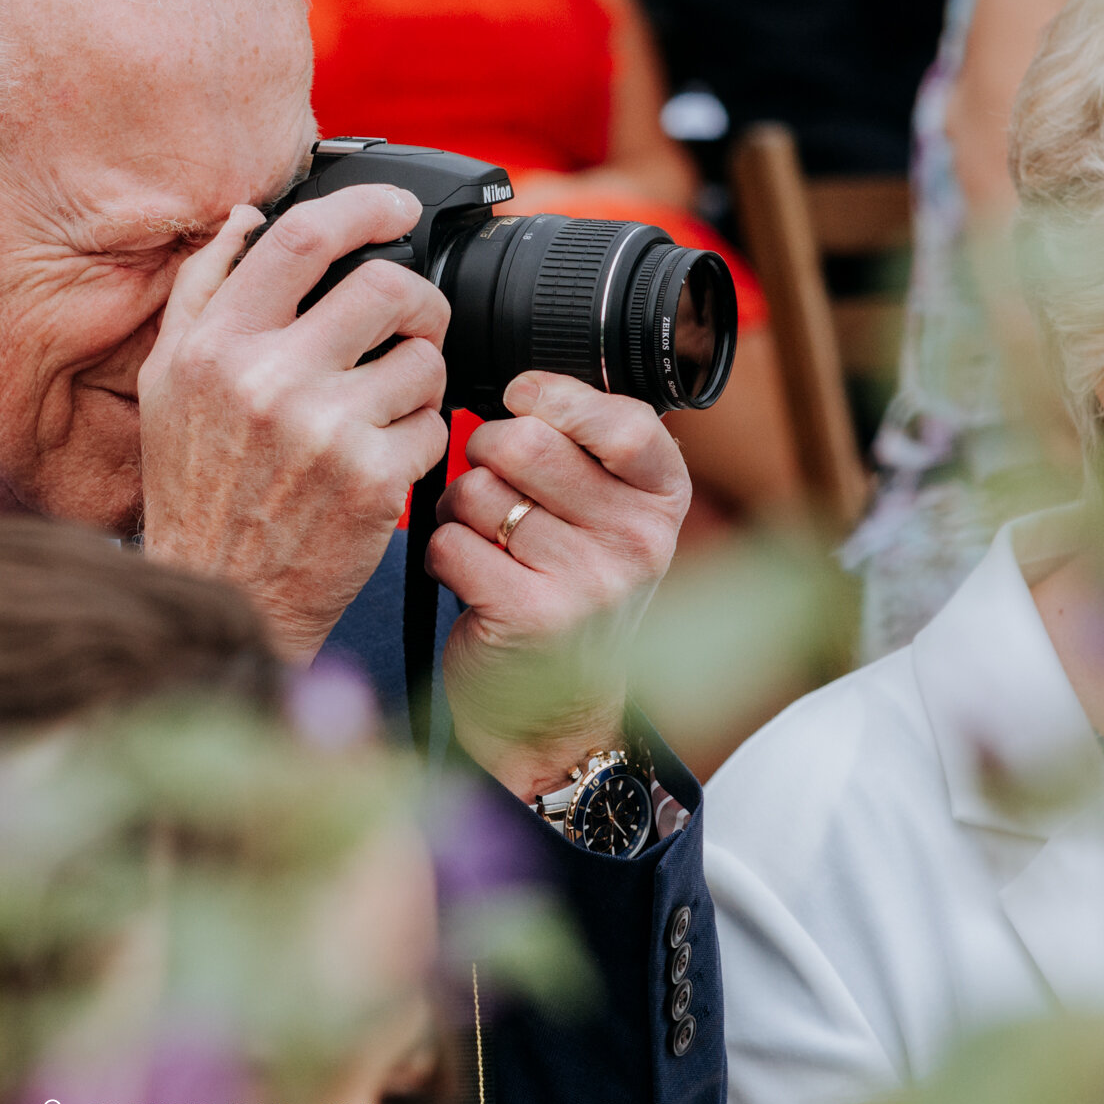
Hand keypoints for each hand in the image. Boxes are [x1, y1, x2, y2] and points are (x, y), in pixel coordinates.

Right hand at [139, 186, 450, 659]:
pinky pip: (435, 427)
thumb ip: (202, 291)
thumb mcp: (167, 381)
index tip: (395, 209)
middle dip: (418, 299)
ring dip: (421, 375)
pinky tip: (384, 458)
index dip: (365, 207)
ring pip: (424, 359)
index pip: (302, 238)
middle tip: (413, 320)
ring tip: (388, 405)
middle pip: (387, 287)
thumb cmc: (193, 488)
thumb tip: (247, 216)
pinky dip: (422, 438)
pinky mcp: (373, 483)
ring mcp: (325, 433)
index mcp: (215, 346)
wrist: (218, 594)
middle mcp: (267, 382)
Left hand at [428, 373, 689, 798]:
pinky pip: (449, 543)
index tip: (520, 399)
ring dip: (457, 510)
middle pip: (526, 442)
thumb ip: (584, 450)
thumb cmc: (569, 593)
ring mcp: (591, 583)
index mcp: (662, 500)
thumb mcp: (604, 518)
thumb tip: (521, 387)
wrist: (559, 716)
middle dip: (484, 454)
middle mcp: (639, 540)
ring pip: (476, 491)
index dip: (555, 396)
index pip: (621, 419)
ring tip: (483, 541)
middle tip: (491, 489)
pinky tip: (467, 577)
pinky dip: (441, 554)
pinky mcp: (532, 617)